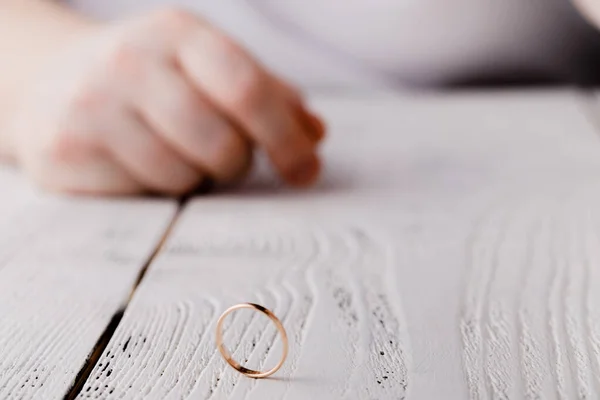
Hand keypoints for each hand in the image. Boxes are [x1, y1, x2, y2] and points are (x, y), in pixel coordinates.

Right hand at [9, 8, 324, 194]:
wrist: (50, 81)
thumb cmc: (149, 79)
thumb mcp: (206, 68)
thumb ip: (266, 96)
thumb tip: (316, 135)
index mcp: (179, 33)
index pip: (248, 90)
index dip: (287, 139)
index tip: (306, 172)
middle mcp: (131, 61)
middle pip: (223, 144)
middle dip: (236, 163)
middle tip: (222, 156)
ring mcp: (91, 105)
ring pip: (183, 177)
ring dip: (194, 178)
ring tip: (173, 153)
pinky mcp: (64, 150)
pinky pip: (141, 196)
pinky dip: (154, 190)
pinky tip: (137, 165)